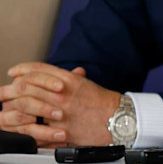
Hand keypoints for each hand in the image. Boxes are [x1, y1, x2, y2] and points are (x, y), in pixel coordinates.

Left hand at [0, 63, 119, 146]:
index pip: (39, 70)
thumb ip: (66, 79)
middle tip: (3, 90)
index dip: (23, 69)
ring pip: (27, 104)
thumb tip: (48, 76)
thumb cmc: (101, 102)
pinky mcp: (60, 128)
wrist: (116, 118)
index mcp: (69, 80)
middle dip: (11, 88)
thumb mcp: (83, 84)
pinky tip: (17, 123)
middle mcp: (63, 93)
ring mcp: (60, 111)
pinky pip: (36, 126)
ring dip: (13, 105)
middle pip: (28, 86)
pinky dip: (23, 124)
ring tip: (6, 106)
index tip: (13, 71)